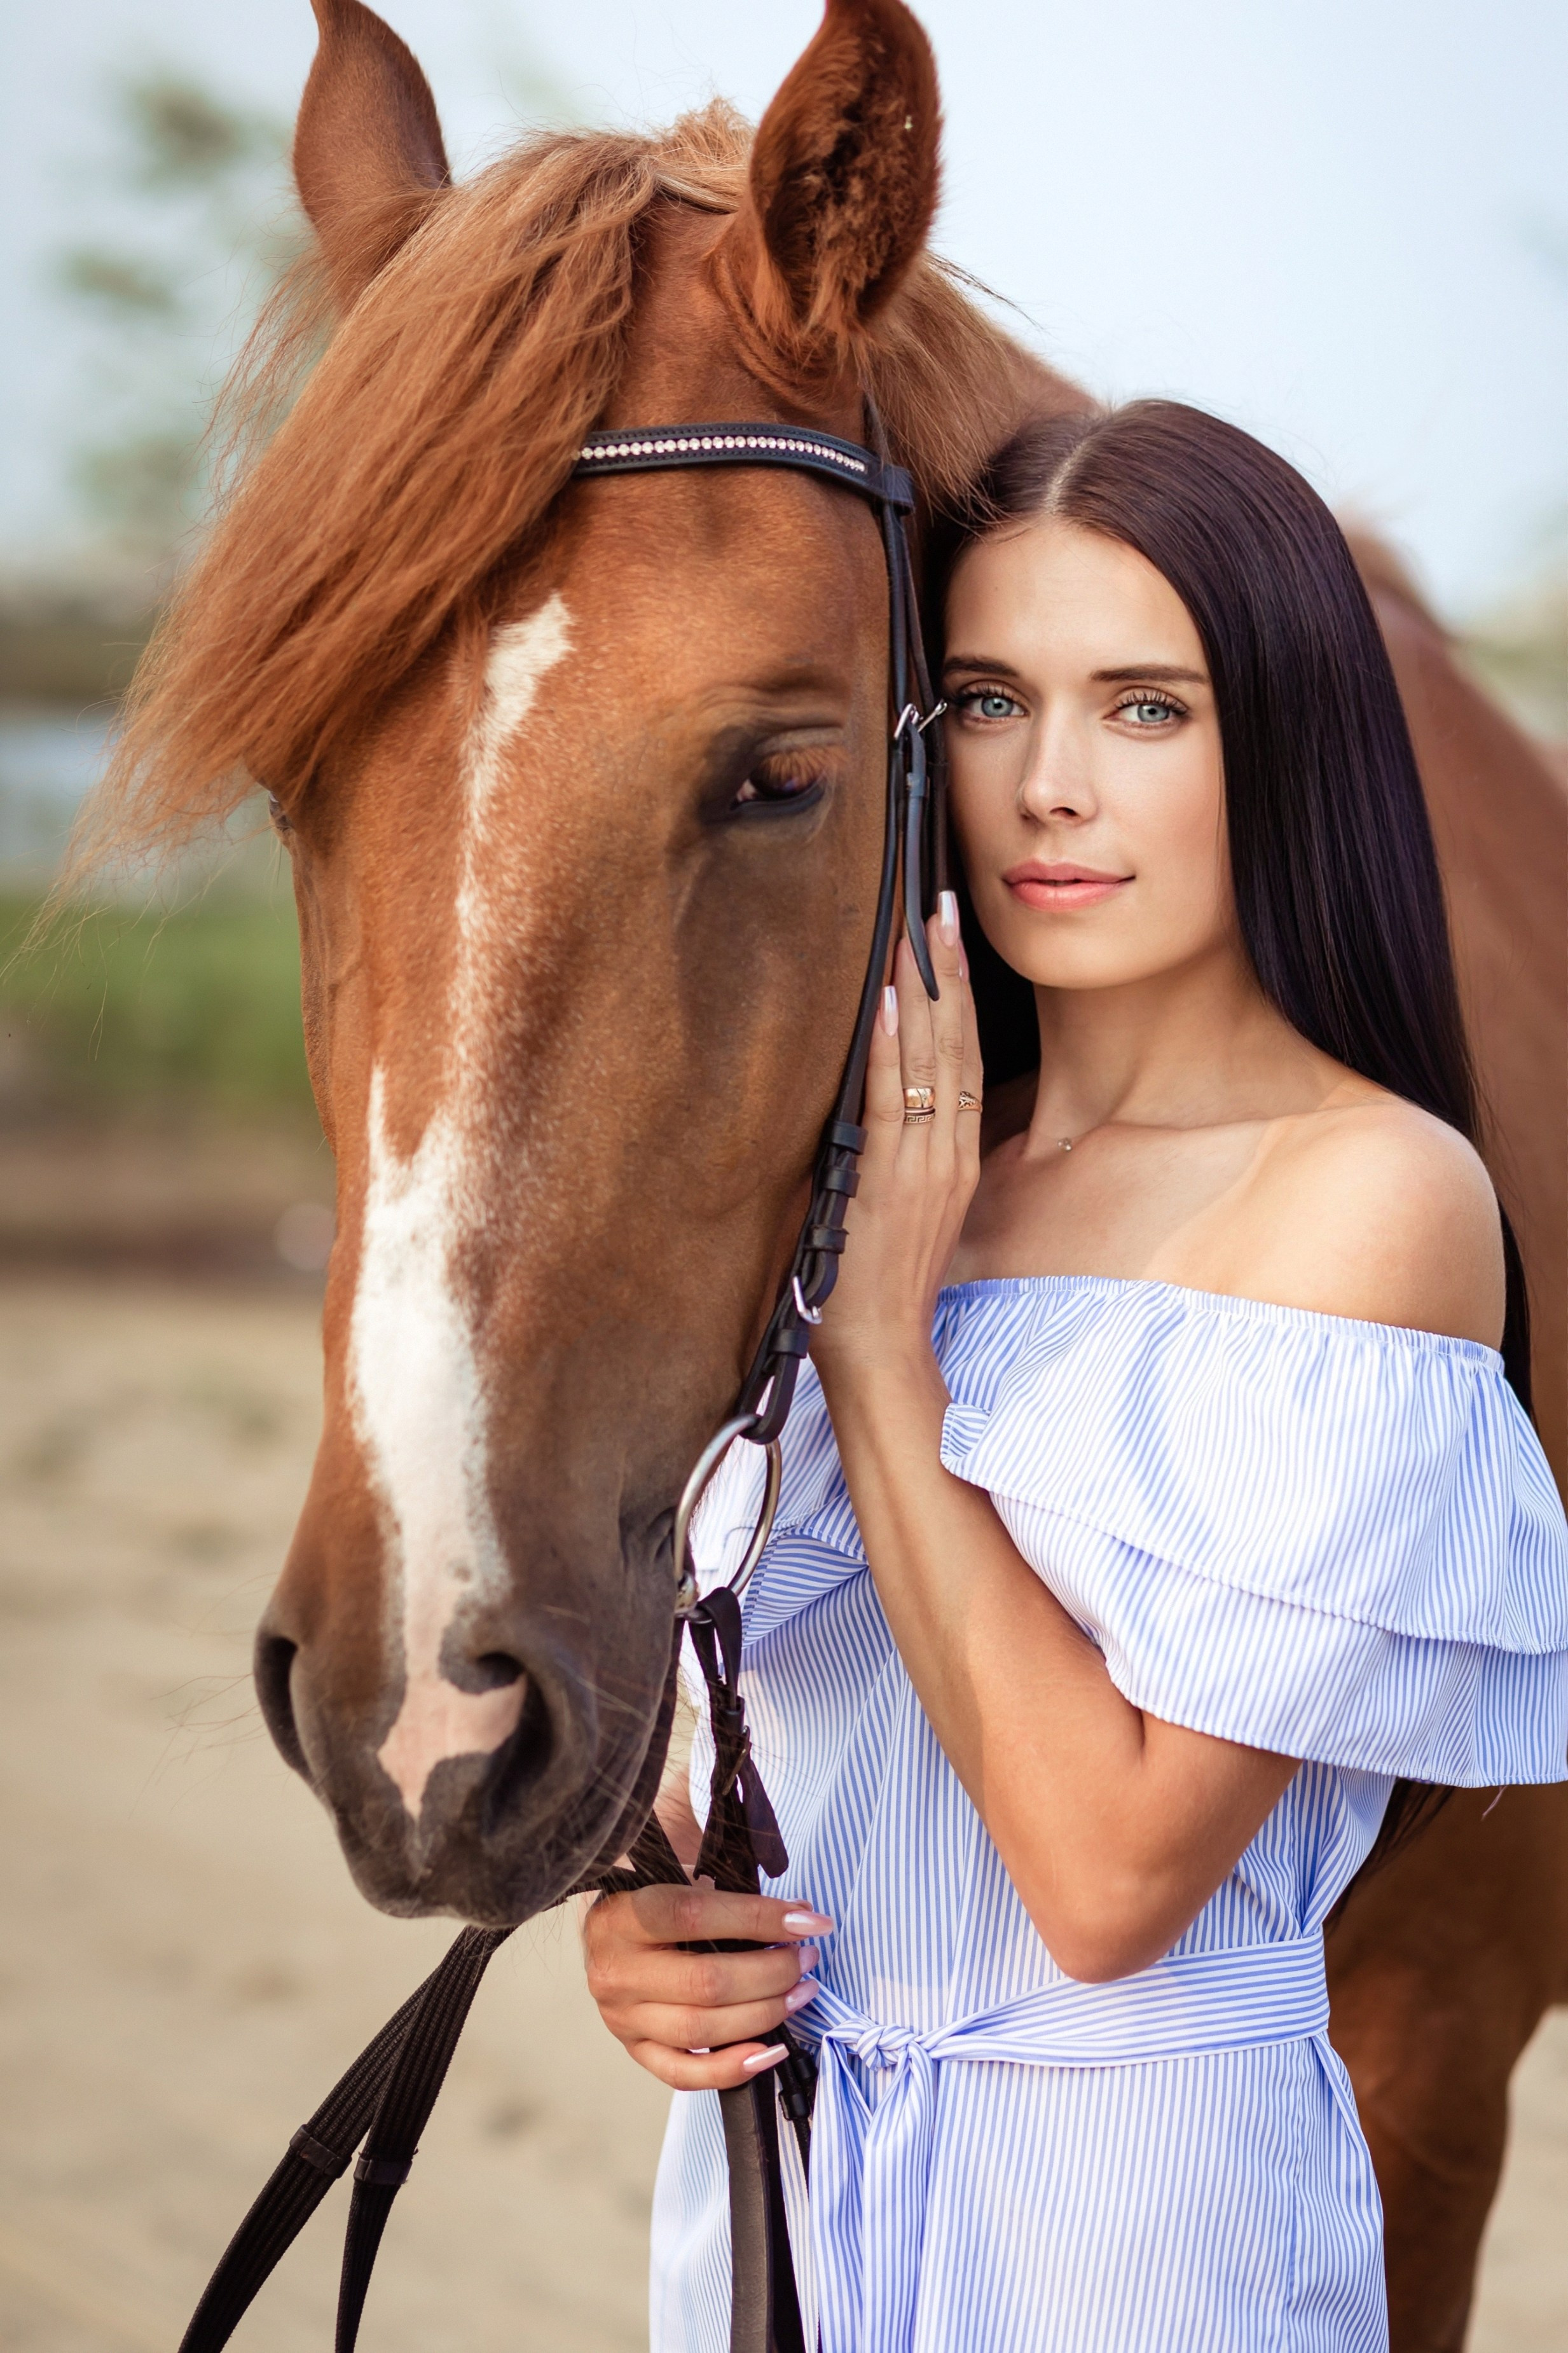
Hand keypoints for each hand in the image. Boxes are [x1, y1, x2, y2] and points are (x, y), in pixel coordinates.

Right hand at [582, 1884, 830, 2089]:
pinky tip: (771, 2052)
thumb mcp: (676, 1860)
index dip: (759, 1919)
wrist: (608, 1927)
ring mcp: (622, 2016)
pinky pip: (682, 2073)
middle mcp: (616, 1970)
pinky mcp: (633, 2048)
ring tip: (801, 1992)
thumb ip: (724, 1872)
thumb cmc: (651, 1889)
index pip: (695, 1916)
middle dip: (772, 1972)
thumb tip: (798, 1911)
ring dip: (764, 2014)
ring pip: (701, 2031)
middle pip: (706, 1983)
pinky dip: (731, 2069)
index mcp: (621, 1914)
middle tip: (807, 1957)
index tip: (808, 1920)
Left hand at [812, 893, 982, 1373]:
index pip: (962, 1057)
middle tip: (942, 902)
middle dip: (949, 970)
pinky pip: (890, 1102)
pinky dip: (888, 1049)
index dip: (959, 994)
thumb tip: (865, 1107)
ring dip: (923, 990)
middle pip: (957, 1043)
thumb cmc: (877, 1288)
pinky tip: (884, 1003)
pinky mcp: (889, 1184)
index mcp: (953, 1158)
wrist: (879, 1353)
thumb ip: (894, 1158)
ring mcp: (923, 1167)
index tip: (949, 936)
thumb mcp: (901, 1211)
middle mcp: (947, 1154)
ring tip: (920, 927)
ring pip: (931, 1060)